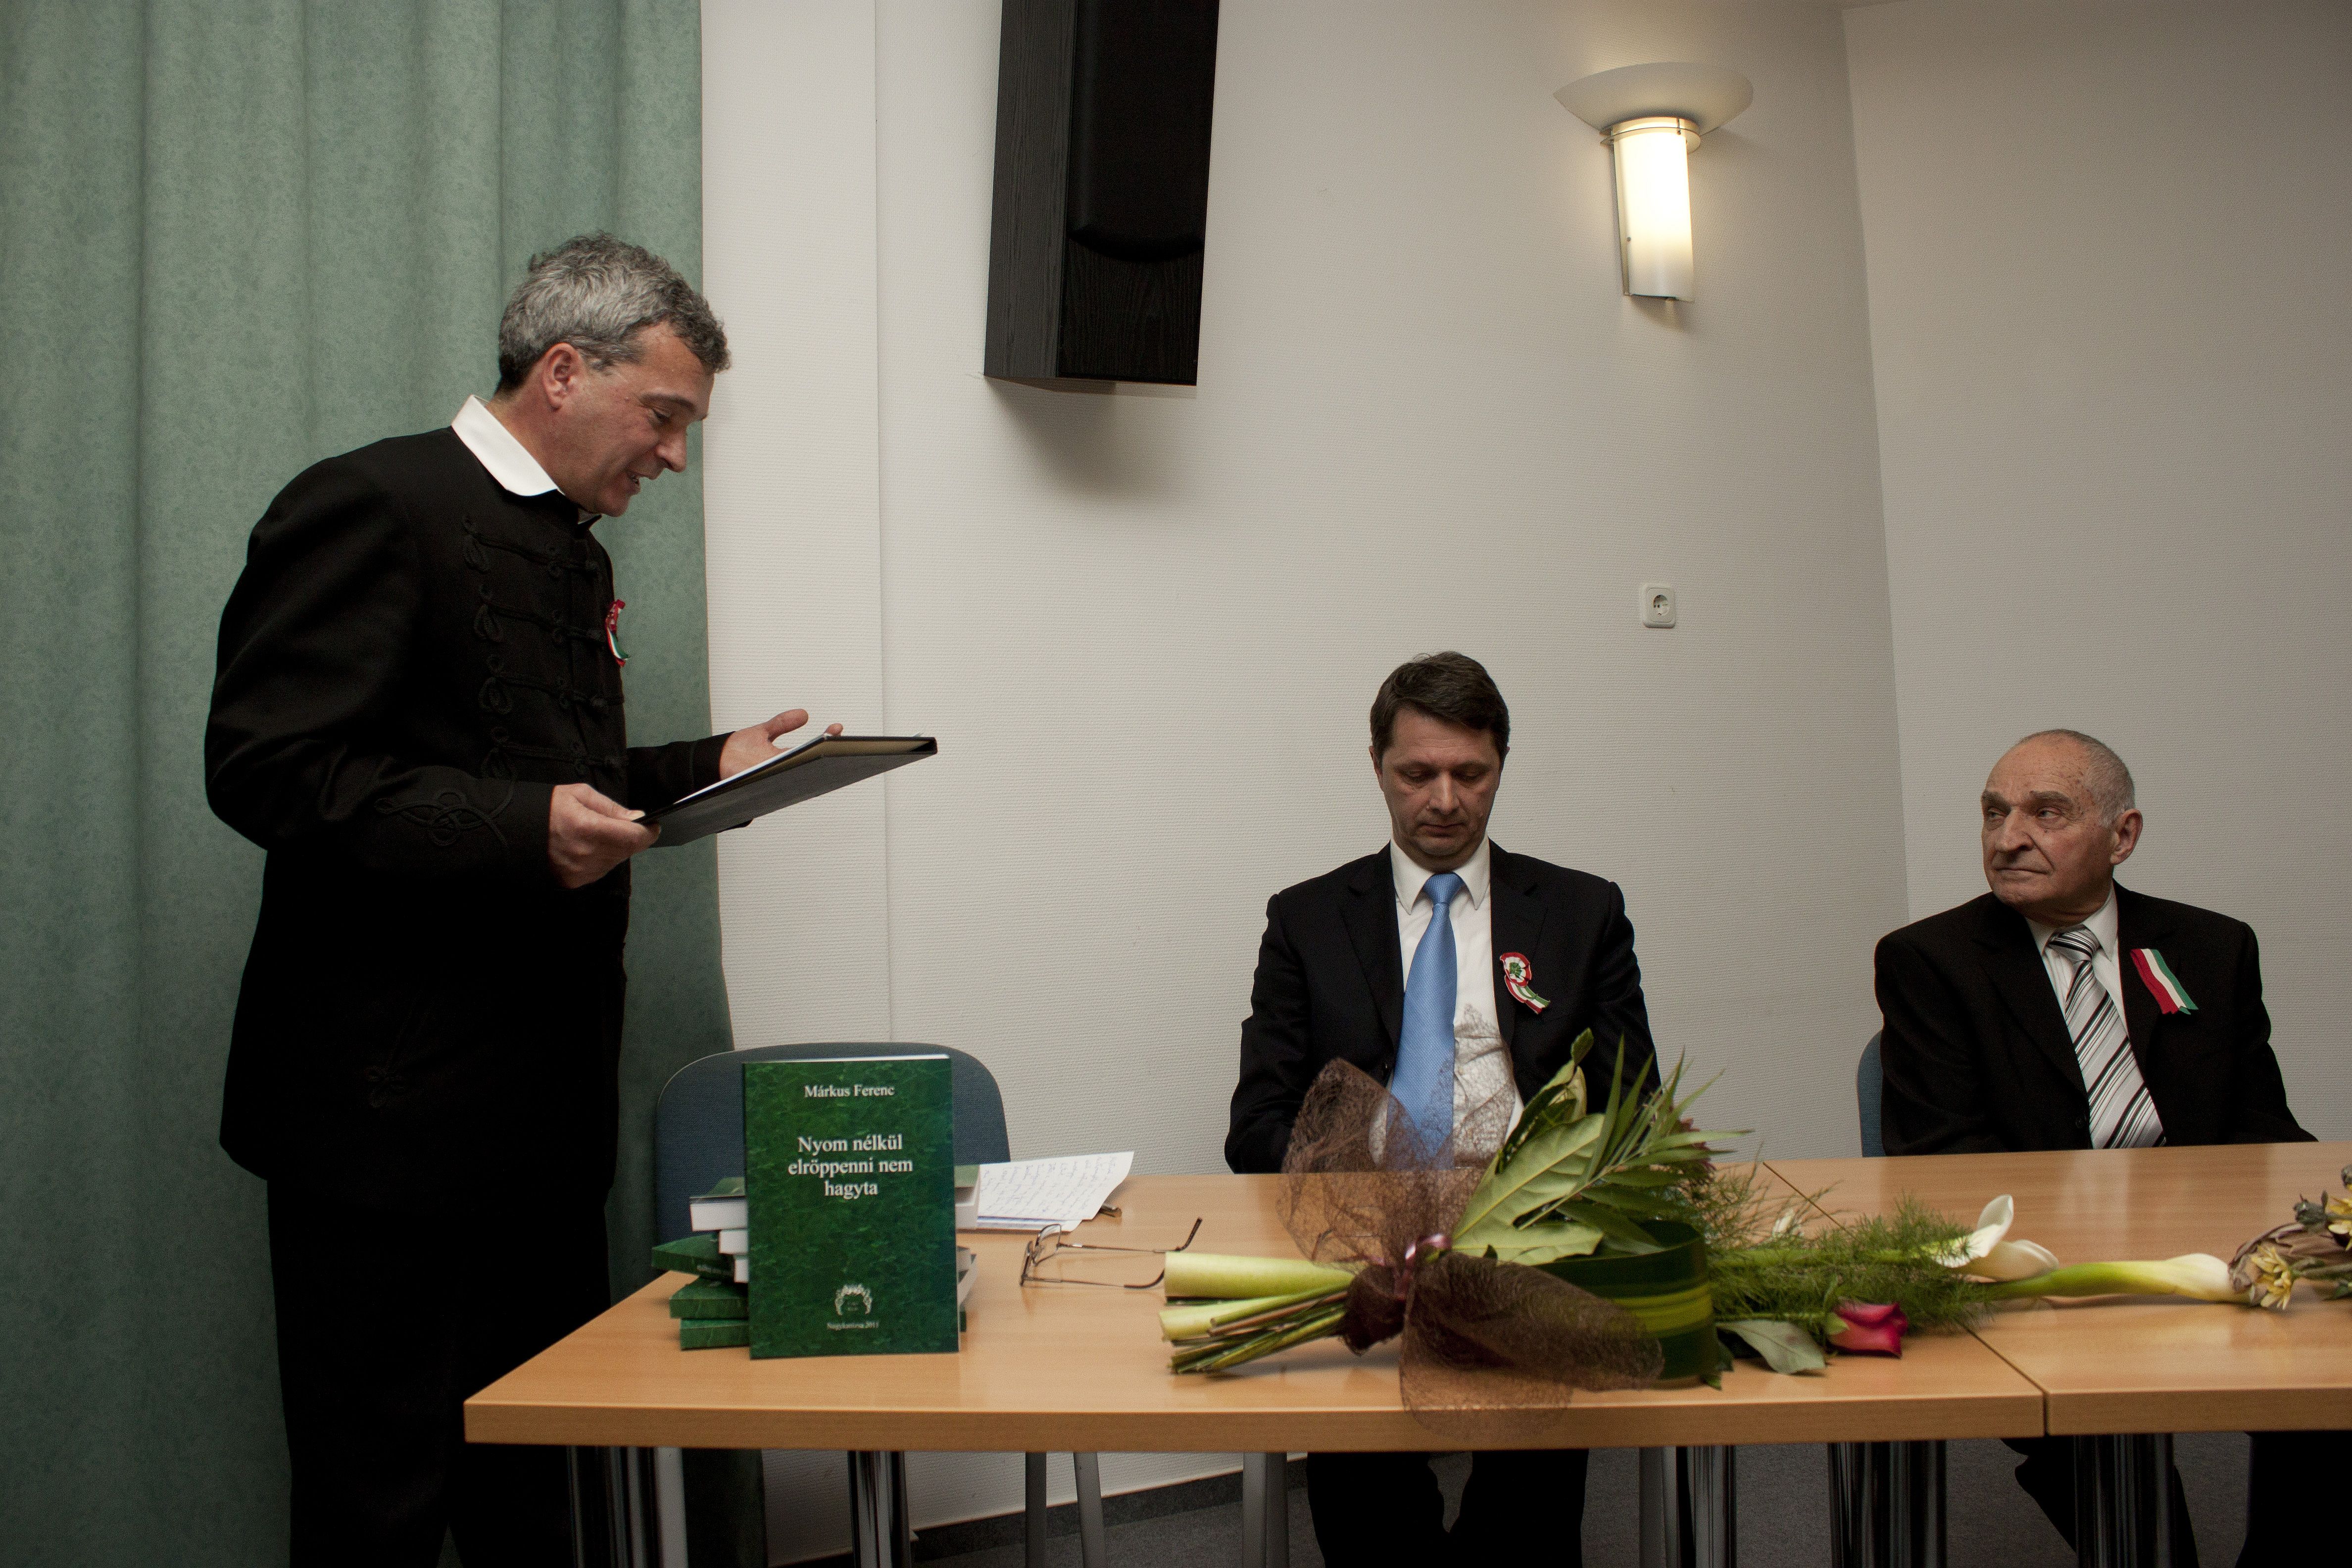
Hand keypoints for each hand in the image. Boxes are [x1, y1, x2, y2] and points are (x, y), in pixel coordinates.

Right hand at [548, 783, 658, 887]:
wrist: (517, 833)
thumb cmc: (548, 808)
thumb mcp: (580, 794)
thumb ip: (611, 808)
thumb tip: (637, 817)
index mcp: (588, 828)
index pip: (634, 838)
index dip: (648, 832)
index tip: (652, 825)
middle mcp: (587, 855)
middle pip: (627, 851)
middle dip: (630, 837)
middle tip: (619, 825)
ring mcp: (580, 872)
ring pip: (615, 861)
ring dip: (615, 849)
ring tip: (597, 834)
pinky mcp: (574, 882)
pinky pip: (600, 870)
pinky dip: (601, 859)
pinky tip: (587, 847)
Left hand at [719, 708, 843, 776]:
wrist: (714, 760)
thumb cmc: (736, 750)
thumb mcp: (763, 731)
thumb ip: (782, 723)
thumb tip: (804, 714)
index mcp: (785, 758)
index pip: (811, 749)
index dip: (826, 738)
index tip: (838, 726)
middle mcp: (781, 769)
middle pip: (809, 762)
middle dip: (826, 751)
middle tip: (837, 741)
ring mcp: (772, 776)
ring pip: (797, 772)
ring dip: (812, 761)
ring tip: (826, 744)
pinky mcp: (760, 781)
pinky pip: (776, 779)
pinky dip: (788, 772)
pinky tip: (798, 760)